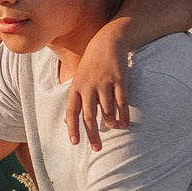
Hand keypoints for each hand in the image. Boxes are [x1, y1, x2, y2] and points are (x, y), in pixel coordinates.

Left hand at [63, 26, 129, 148]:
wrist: (108, 41)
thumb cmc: (91, 64)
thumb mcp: (78, 79)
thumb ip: (74, 100)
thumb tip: (66, 122)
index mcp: (76, 86)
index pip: (72, 111)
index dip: (72, 128)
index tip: (75, 143)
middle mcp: (88, 86)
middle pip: (89, 116)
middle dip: (92, 134)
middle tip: (97, 148)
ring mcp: (104, 82)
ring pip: (107, 110)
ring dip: (110, 122)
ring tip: (112, 127)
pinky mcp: (119, 80)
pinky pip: (122, 102)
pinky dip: (123, 115)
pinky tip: (125, 123)